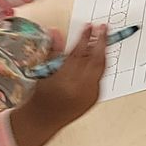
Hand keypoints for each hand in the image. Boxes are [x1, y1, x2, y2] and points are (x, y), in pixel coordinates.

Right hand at [11, 23, 104, 145]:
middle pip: (96, 59)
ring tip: (102, 40)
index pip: (79, 53)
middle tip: (103, 28)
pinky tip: (99, 56)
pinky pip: (101, 78)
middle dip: (101, 41)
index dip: (85, 37)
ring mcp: (90, 94)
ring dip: (103, 52)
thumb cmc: (42, 95)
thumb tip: (56, 31)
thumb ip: (53, 50)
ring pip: (102, 68)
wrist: (44, 119)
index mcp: (65, 79)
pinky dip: (100, 66)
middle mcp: (80, 87)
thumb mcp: (44, 71)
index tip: (89, 26)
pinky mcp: (95, 98)